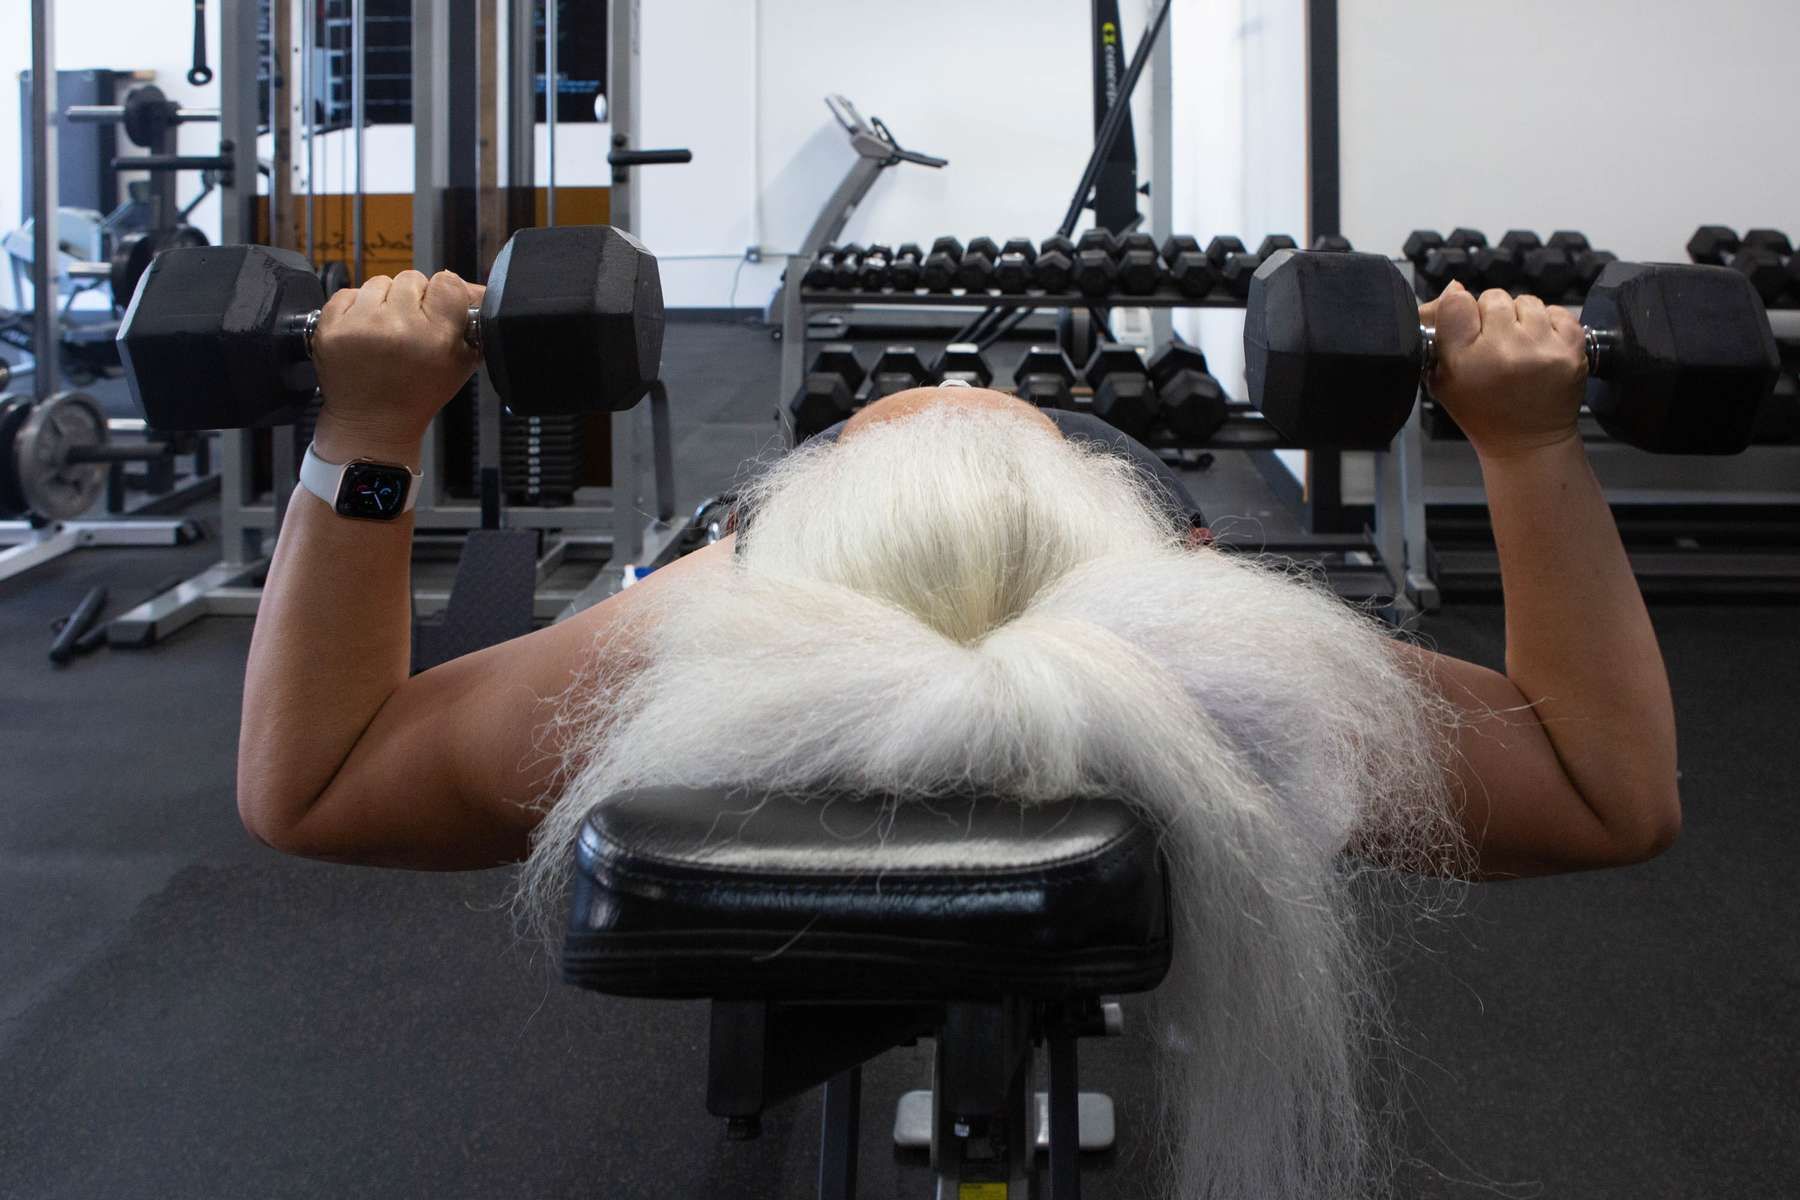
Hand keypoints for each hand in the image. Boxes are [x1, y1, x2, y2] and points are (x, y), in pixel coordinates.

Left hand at [311, 270, 484, 460]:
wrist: (372, 423)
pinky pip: (349, 293)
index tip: (437, 311)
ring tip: (384, 332)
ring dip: (384, 302)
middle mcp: (397, 327)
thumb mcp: (460, 363)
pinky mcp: (330, 326)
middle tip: (409, 330)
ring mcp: (360, 325)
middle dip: (412, 300)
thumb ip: (471, 322)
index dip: (443, 296)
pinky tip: (363, 333)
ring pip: (379, 282)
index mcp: (435, 337)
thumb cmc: (418, 393)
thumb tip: (473, 286)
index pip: (447, 282)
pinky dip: (356, 308)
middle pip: (412, 279)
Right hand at [1419, 281, 1587, 459]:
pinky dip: (1548, 323)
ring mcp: (1541, 348)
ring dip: (1521, 319)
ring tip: (1519, 347)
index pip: (1457, 302)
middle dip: (1492, 316)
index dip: (1460, 311)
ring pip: (1526, 301)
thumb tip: (1454, 287)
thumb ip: (1442, 332)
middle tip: (1494, 345)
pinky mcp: (1572, 348)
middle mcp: (1504, 351)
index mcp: (1465, 361)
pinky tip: (1540, 347)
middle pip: (1492, 297)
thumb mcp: (1443, 379)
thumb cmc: (1483, 412)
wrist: (1528, 442)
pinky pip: (1556, 310)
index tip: (1466, 328)